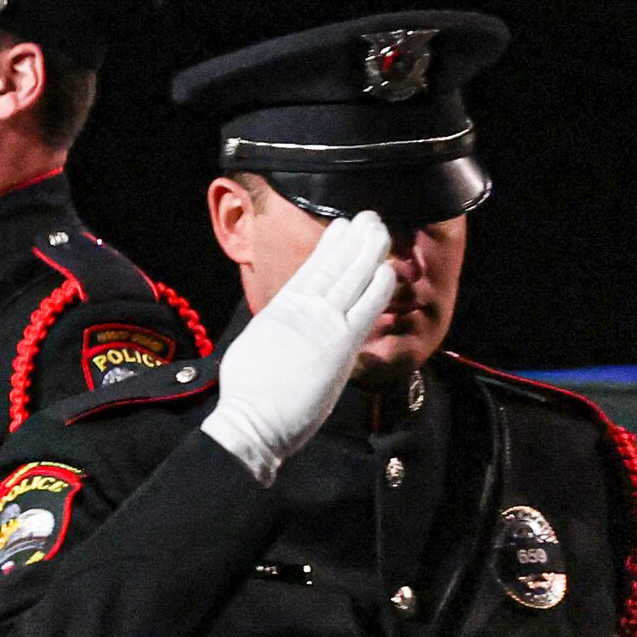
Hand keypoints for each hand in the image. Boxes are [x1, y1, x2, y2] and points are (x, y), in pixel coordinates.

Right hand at [198, 212, 396, 484]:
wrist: (254, 419)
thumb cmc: (248, 393)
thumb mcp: (255, 344)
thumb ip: (276, 326)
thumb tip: (283, 321)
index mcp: (281, 307)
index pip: (312, 268)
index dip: (331, 245)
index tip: (343, 227)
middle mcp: (304, 308)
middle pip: (335, 264)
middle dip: (354, 238)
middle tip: (369, 217)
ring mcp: (324, 324)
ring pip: (352, 278)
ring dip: (369, 251)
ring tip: (381, 229)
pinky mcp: (342, 345)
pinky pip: (366, 309)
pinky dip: (378, 287)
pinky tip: (388, 269)